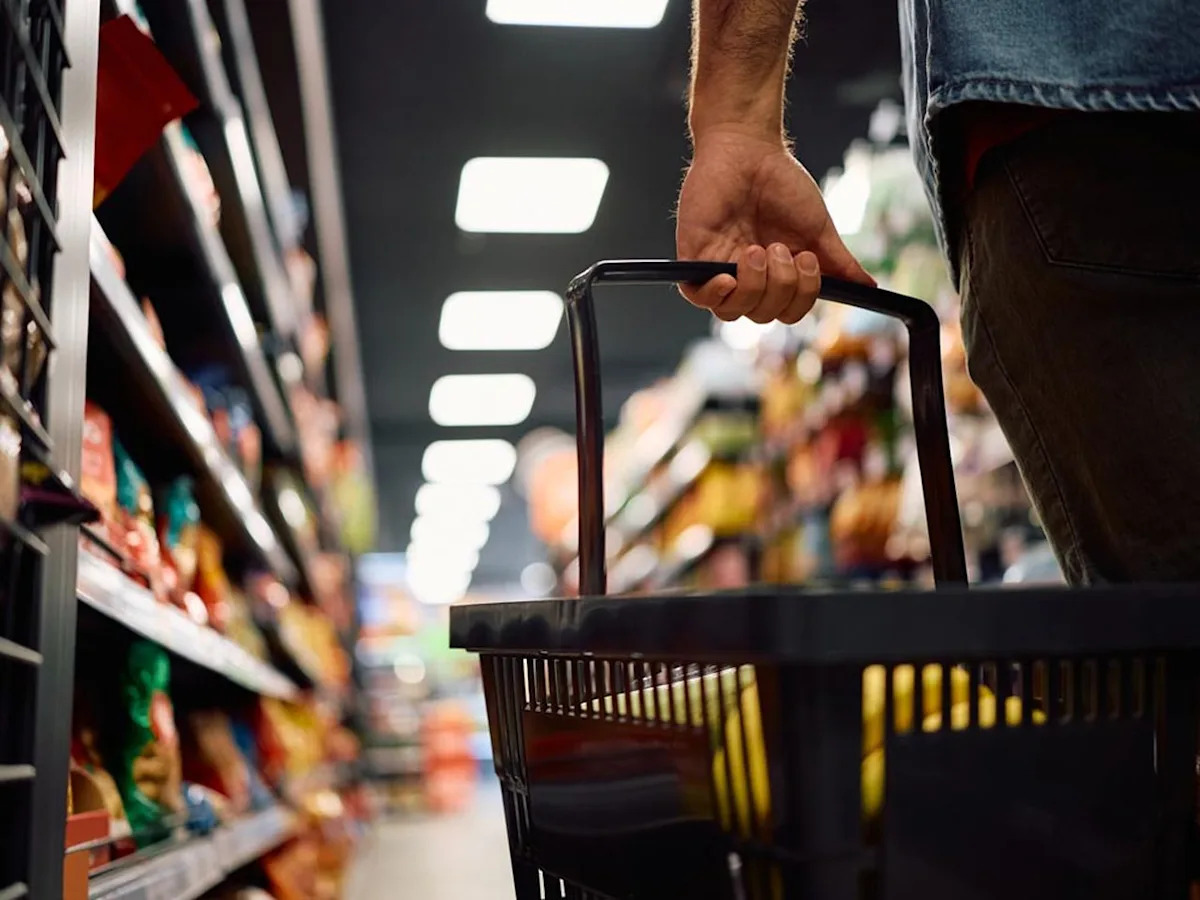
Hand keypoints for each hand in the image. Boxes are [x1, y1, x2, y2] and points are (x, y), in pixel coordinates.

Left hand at [676, 131, 873, 323]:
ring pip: (732, 312)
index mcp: (777, 275)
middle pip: (762, 315)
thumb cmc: (781, 183)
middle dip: (780, 287)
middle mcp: (748, 277)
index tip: (808, 261)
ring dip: (753, 287)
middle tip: (780, 249)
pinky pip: (697, 296)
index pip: (787, 311)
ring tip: (758, 250)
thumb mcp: (818, 227)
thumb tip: (870, 288)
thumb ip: (839, 261)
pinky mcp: (693, 257)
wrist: (748, 148)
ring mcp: (719, 268)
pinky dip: (714, 294)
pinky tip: (728, 278)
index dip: (800, 298)